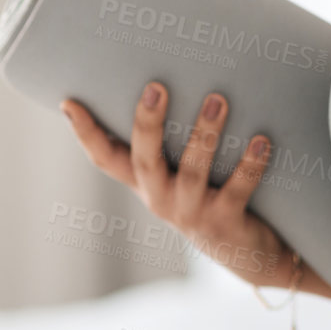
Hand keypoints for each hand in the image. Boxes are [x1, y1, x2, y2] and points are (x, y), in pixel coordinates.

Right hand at [60, 82, 295, 287]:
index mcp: (146, 183)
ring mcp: (192, 213)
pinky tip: (261, 140)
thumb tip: (173, 76)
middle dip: (147, 124)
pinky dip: (250, 164)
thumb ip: (172, 138)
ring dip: (204, 135)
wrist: (248, 253)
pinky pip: (238, 190)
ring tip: (217, 99)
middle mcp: (161, 199)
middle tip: (156, 86)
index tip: (69, 101)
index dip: (85, 133)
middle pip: (144, 161)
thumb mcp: (182, 172)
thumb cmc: (211, 196)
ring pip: (192, 173)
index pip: (106, 159)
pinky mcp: (225, 223)